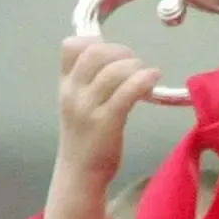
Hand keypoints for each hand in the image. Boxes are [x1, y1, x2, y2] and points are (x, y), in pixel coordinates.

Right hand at [43, 38, 160, 218]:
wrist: (80, 176)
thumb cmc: (84, 140)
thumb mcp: (77, 106)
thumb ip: (86, 82)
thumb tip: (109, 55)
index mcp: (65, 87)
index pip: (71, 47)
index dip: (95, 41)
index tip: (113, 52)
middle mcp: (73, 93)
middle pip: (95, 53)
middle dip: (120, 51)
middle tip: (135, 63)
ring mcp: (88, 108)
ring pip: (113, 71)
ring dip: (135, 65)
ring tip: (146, 74)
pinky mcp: (107, 122)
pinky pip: (127, 91)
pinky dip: (143, 79)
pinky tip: (153, 78)